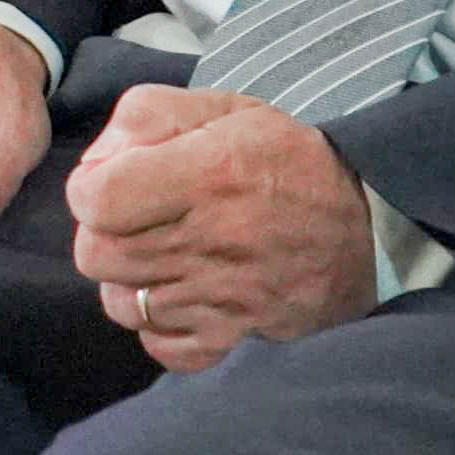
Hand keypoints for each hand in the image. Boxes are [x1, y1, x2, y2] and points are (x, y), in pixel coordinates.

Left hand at [66, 85, 379, 374]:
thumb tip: (96, 161)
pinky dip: (158, 325)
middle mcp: (211, 241)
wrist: (365, 228)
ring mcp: (222, 298)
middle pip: (96, 254)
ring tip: (160, 254)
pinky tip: (180, 293)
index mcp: (208, 174)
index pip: (94, 200)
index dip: (89, 188)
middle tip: (136, 218)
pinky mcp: (234, 338)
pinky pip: (158, 346)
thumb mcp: (223, 108)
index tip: (113, 181)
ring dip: (128, 278)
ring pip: (121, 303)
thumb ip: (148, 115)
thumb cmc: (282, 161)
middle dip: (103, 232)